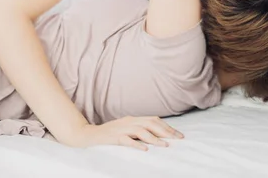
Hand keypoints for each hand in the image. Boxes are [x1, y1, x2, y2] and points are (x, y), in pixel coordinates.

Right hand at [68, 116, 183, 150]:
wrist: (89, 135)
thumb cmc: (109, 134)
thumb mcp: (126, 129)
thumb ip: (139, 130)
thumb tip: (157, 134)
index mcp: (133, 119)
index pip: (154, 120)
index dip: (167, 127)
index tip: (179, 135)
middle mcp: (129, 121)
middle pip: (150, 123)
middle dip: (166, 131)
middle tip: (177, 139)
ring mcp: (121, 129)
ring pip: (141, 131)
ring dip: (154, 138)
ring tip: (165, 145)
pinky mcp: (114, 137)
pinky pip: (126, 140)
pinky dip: (136, 144)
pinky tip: (145, 149)